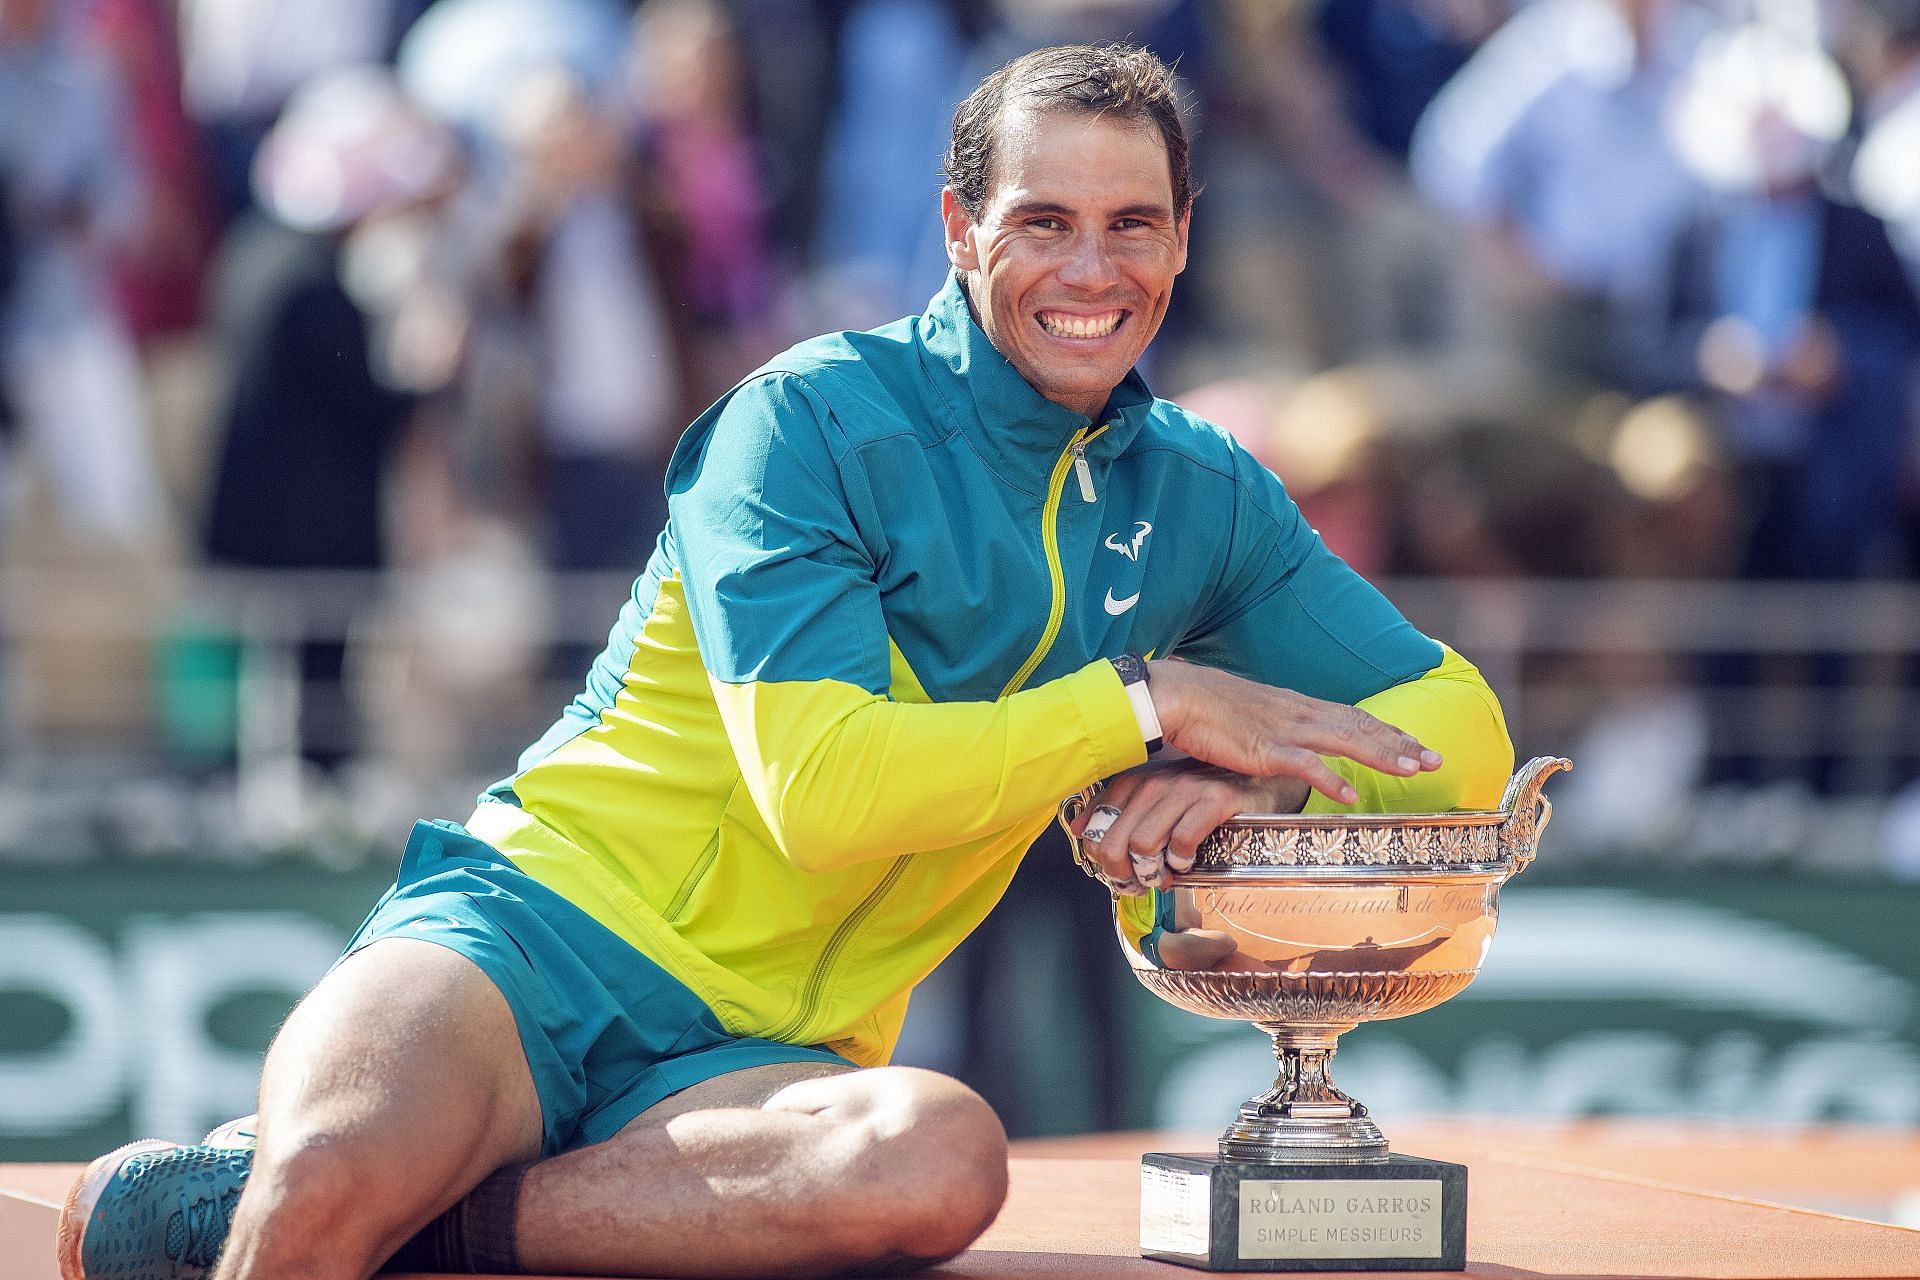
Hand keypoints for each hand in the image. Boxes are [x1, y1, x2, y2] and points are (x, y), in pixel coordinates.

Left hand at [1069, 756, 1303, 892]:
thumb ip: (1120, 815)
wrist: (1259, 780)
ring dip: (1151, 872)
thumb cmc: (1203, 798)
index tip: (1118, 875)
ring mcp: (1186, 789)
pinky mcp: (1216, 799)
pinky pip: (1183, 839)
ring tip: (1164, 876)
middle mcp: (1156, 782)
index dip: (1101, 860)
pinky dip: (1181, 860)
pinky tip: (1188, 862)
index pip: (1096, 826)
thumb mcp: (1158, 803)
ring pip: (1143, 843)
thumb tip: (1079, 833)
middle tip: (1139, 885)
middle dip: (1122, 874)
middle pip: (1114, 841)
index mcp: (1136, 782)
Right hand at [1144, 660, 1440, 806]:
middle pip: (1360, 727)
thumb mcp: (1253, 716)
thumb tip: (1294, 747)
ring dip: (1380, 755)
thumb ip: (1278, 731)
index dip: (1388, 732)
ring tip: (1412, 769)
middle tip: (1436, 759)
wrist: (1176, 696)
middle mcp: (1300, 713)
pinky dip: (1329, 777)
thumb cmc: (1207, 709)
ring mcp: (1284, 730)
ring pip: (1344, 740)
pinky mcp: (1262, 748)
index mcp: (1298, 707)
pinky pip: (1303, 764)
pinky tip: (1349, 793)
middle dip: (1400, 743)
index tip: (1417, 746)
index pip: (1354, 718)